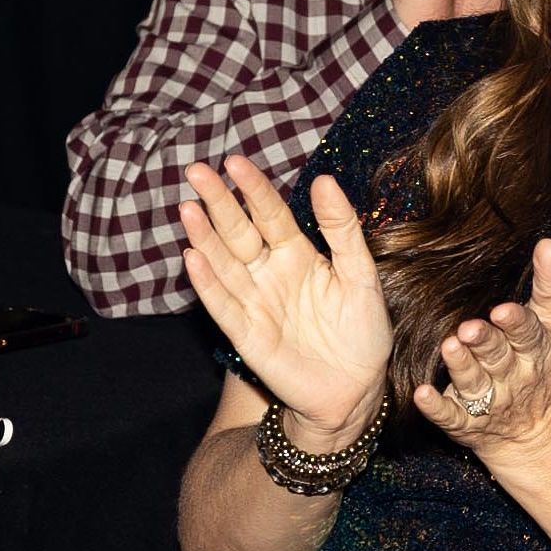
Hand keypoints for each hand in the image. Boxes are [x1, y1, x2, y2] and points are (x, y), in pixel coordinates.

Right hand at [180, 156, 391, 445]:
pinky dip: (207, 282)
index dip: (254, 189)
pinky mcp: (246, 334)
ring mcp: (255, 302)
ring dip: (204, 237)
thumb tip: (325, 180)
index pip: (271, 214)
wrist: (358, 388)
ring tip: (188, 208)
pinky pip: (223, 305)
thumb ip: (342, 230)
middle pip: (239, 231)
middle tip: (197, 171)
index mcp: (298, 254)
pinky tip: (192, 257)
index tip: (235, 161)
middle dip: (218, 202)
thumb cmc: (362, 331)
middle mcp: (270, 273)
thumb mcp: (361, 274)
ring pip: (224, 262)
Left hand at [415, 239, 550, 456]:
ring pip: (474, 384)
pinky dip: (436, 407)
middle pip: (498, 357)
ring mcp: (490, 401)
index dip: (515, 323)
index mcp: (535, 349)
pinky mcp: (466, 423)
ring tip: (449, 347)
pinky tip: (421, 394)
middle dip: (484, 343)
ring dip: (461, 367)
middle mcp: (513, 375)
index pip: (527, 333)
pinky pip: (451, 416)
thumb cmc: (541, 363)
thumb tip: (547, 243)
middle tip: (467, 329)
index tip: (501, 310)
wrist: (537, 428)